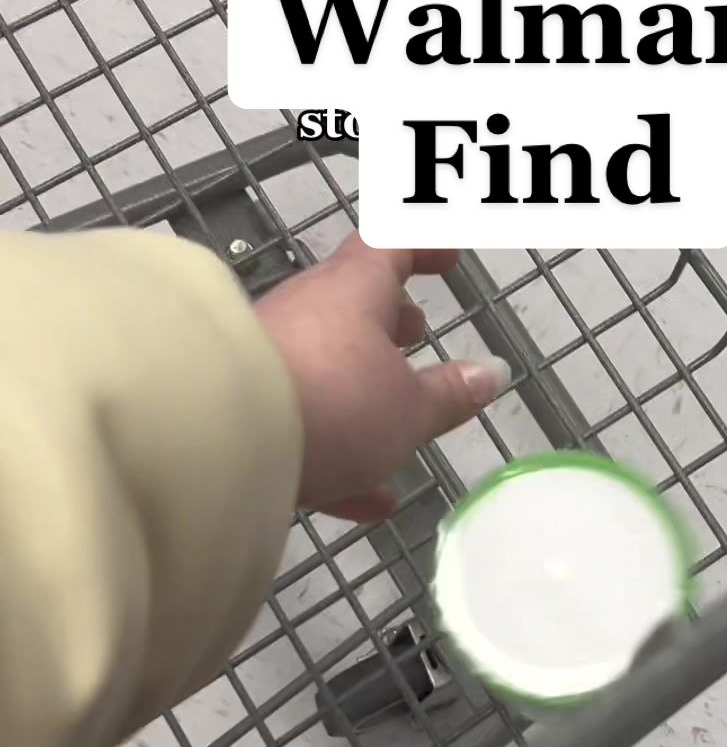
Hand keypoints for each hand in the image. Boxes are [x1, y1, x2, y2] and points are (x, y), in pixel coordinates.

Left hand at [256, 236, 509, 522]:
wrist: (218, 441)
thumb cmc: (331, 402)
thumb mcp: (409, 409)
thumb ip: (448, 395)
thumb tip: (489, 374)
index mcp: (352, 291)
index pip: (391, 246)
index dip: (423, 246)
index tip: (448, 257)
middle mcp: (304, 313)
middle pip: (350, 304)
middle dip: (386, 319)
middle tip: (416, 333)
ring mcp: (268, 359)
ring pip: (324, 366)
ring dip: (361, 387)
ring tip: (396, 419)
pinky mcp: (244, 410)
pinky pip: (301, 422)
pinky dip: (337, 450)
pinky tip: (367, 499)